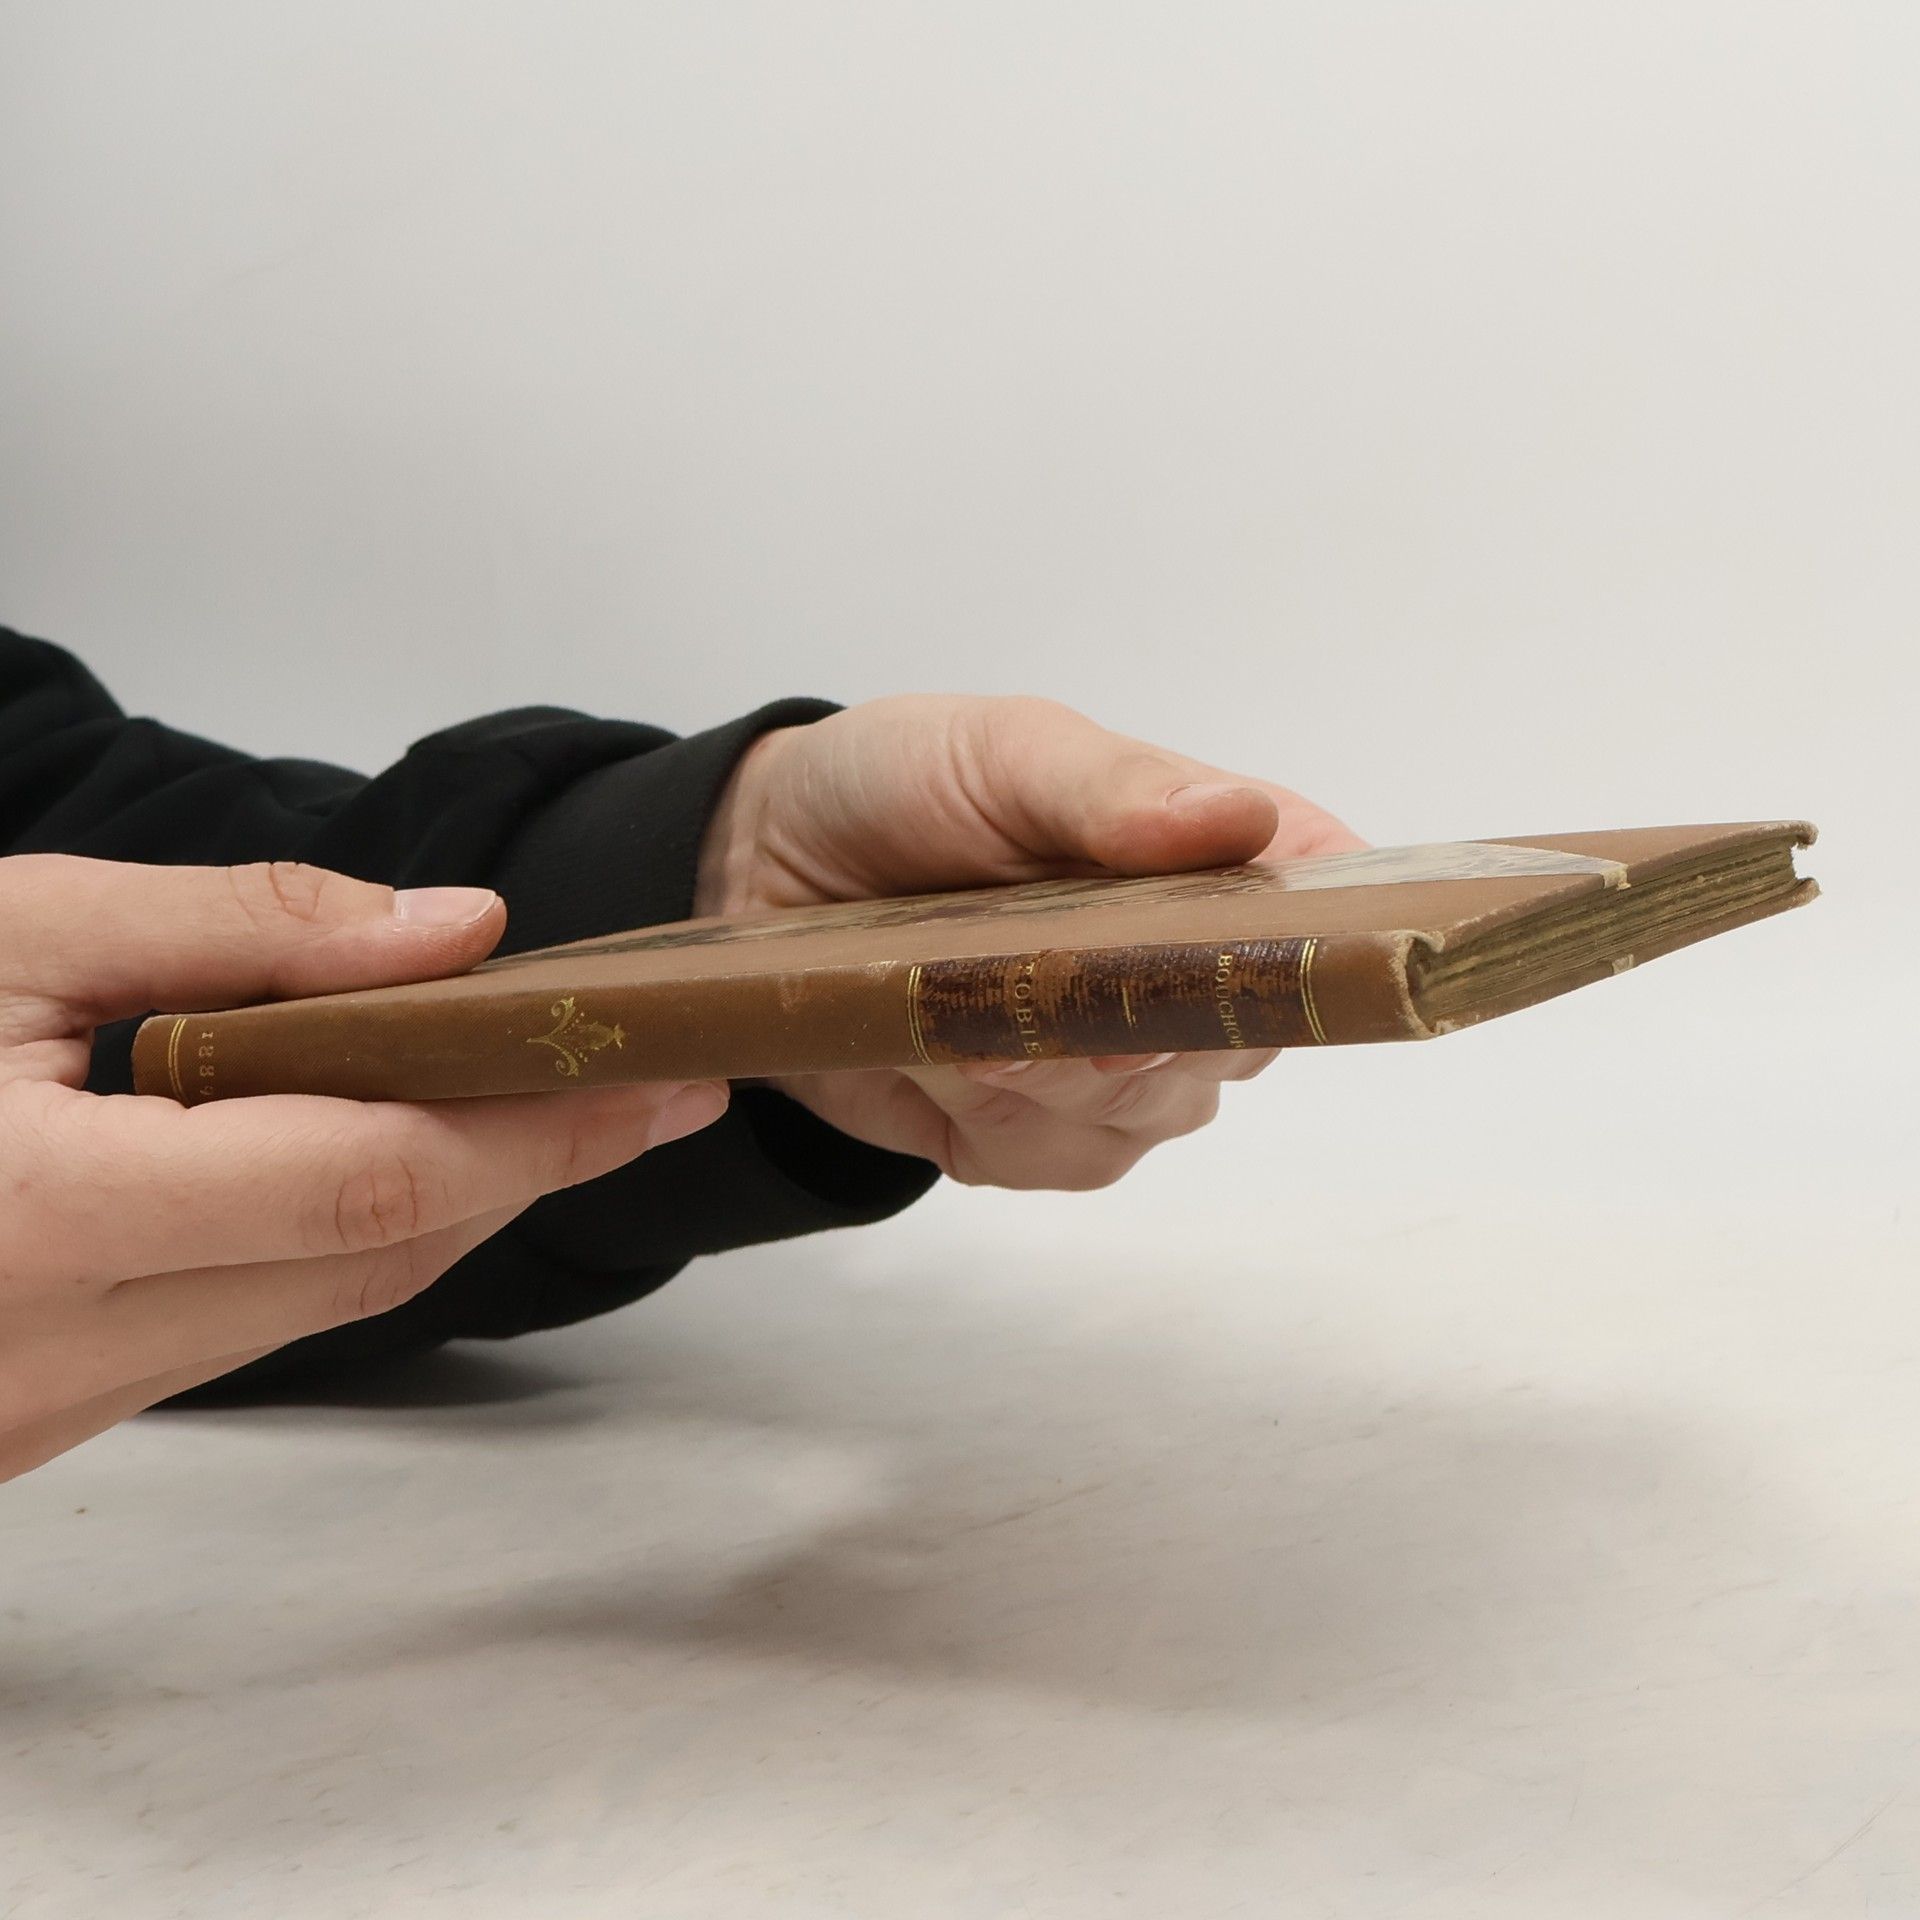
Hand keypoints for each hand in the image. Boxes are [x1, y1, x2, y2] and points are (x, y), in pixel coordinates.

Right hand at [0, 857, 726, 1482]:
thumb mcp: (3, 932)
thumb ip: (242, 929)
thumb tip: (453, 929)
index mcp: (30, 1221)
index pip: (366, 1183)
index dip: (535, 1124)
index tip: (651, 1068)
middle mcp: (45, 1352)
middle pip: (377, 1256)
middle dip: (533, 1164)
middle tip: (643, 1079)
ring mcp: (44, 1406)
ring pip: (325, 1299)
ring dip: (453, 1198)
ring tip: (548, 1098)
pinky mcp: (45, 1412)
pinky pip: (251, 1320)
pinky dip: (348, 1231)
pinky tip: (400, 1148)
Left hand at [695, 695, 1362, 1188]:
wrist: (769, 872)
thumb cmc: (901, 787)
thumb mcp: (999, 752)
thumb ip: (1112, 790)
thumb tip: (1241, 819)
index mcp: (1213, 862)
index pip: (1335, 904)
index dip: (1329, 942)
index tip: (1259, 958)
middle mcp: (1192, 976)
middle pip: (1242, 1040)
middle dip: (1130, 1023)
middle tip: (1028, 976)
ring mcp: (1125, 1070)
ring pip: (1140, 1116)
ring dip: (1034, 1071)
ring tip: (948, 999)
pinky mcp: (1040, 1138)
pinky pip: (1051, 1162)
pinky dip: (981, 1118)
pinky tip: (931, 1055)